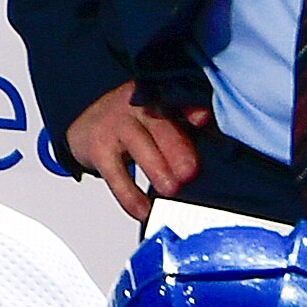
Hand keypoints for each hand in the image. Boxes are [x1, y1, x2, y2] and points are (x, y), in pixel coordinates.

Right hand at [65, 83, 209, 222]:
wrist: (85, 124)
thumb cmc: (134, 124)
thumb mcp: (161, 119)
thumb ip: (189, 130)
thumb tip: (221, 148)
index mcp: (159, 96)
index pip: (177, 100)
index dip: (190, 109)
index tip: (203, 120)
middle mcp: (137, 106)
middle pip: (159, 123)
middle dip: (176, 147)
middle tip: (190, 170)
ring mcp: (116, 124)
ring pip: (137, 144)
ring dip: (156, 167)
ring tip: (170, 190)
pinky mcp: (98, 148)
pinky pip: (115, 174)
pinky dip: (130, 195)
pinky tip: (143, 210)